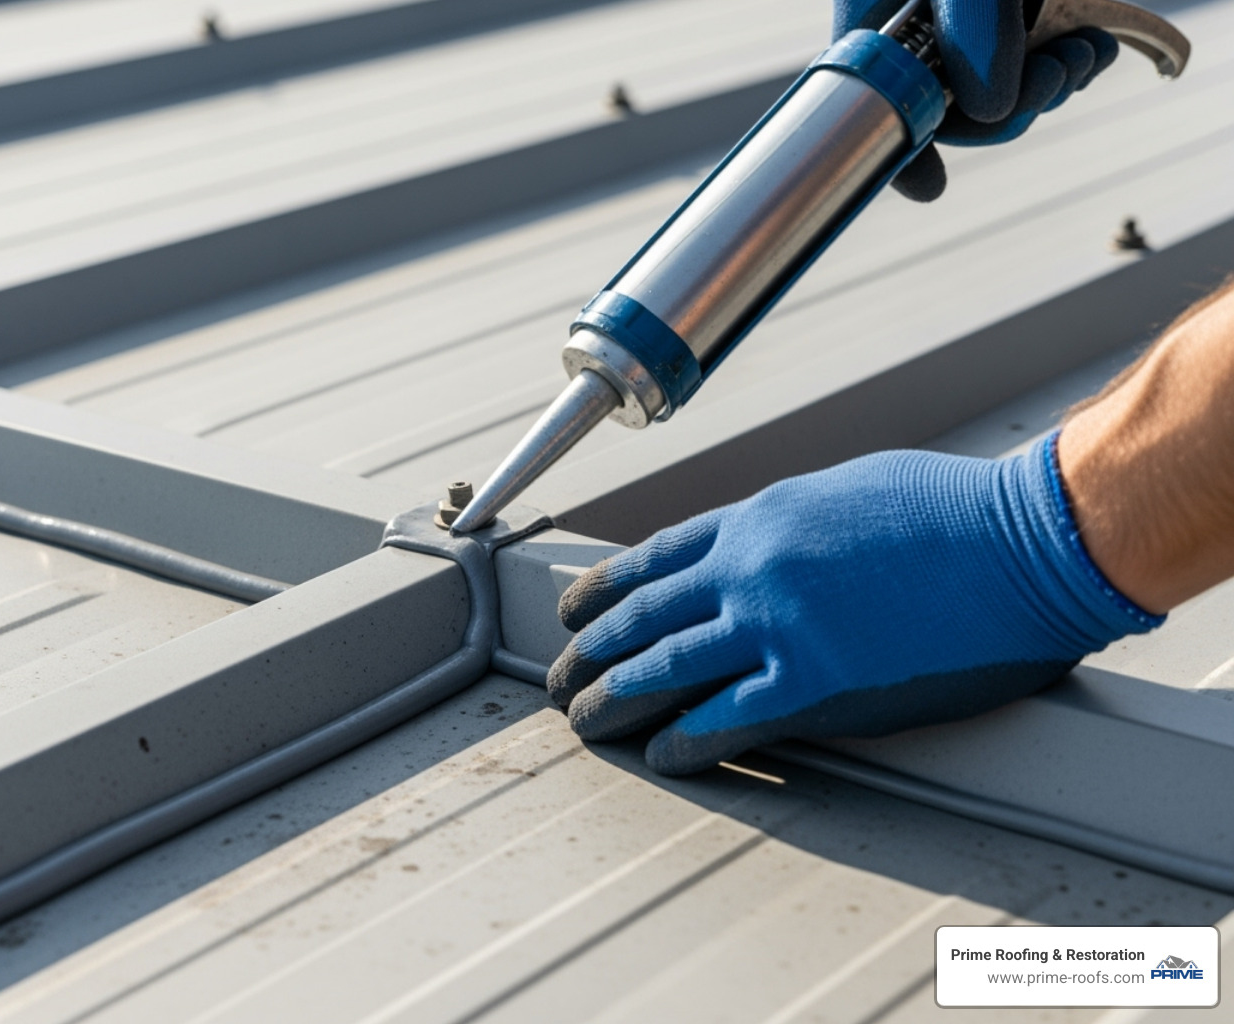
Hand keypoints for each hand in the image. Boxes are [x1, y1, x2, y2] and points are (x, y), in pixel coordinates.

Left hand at [547, 436, 1159, 775]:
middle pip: (643, 616)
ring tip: (582, 720)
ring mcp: (777, 625)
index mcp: (760, 516)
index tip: (572, 611)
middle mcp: (750, 567)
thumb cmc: (957, 511)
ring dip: (612, 698)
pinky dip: (682, 741)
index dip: (605, 589)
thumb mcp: (851, 492)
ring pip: (663, 667)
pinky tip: (657, 756)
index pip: (655, 557)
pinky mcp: (816, 684)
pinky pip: (724, 720)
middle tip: (558, 679)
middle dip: (591, 651)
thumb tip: (764, 546)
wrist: (1028, 541)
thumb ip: (792, 524)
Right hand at [833, 0, 1119, 199]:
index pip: (873, 96)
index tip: (930, 184)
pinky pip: (1028, 63)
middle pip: (944, 104)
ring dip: (1048, 86)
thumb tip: (994, 111)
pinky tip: (1088, 48)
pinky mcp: (1012, 21)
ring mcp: (964, 25)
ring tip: (1085, 57)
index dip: (900, 145)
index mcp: (879, 11)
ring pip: (993, 89)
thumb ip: (976, 34)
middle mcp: (916, 22)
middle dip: (1005, 109)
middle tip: (1058, 82)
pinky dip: (1064, 63)